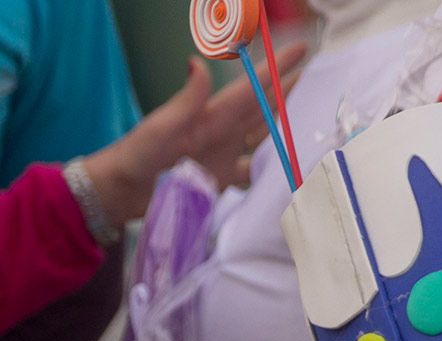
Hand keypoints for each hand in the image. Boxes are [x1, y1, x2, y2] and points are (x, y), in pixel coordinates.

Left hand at [82, 45, 308, 229]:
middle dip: (291, 93)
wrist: (120, 192)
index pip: (252, 89)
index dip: (277, 70)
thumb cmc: (137, 156)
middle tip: (321, 80)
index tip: (303, 49)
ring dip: (286, 131)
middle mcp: (223, 133)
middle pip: (265, 110)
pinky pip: (252, 175)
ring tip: (314, 124)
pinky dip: (270, 174)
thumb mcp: (162, 126)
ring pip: (263, 140)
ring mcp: (222, 157)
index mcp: (213, 116)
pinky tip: (288, 175)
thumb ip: (186, 99)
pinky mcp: (219, 182)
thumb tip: (196, 60)